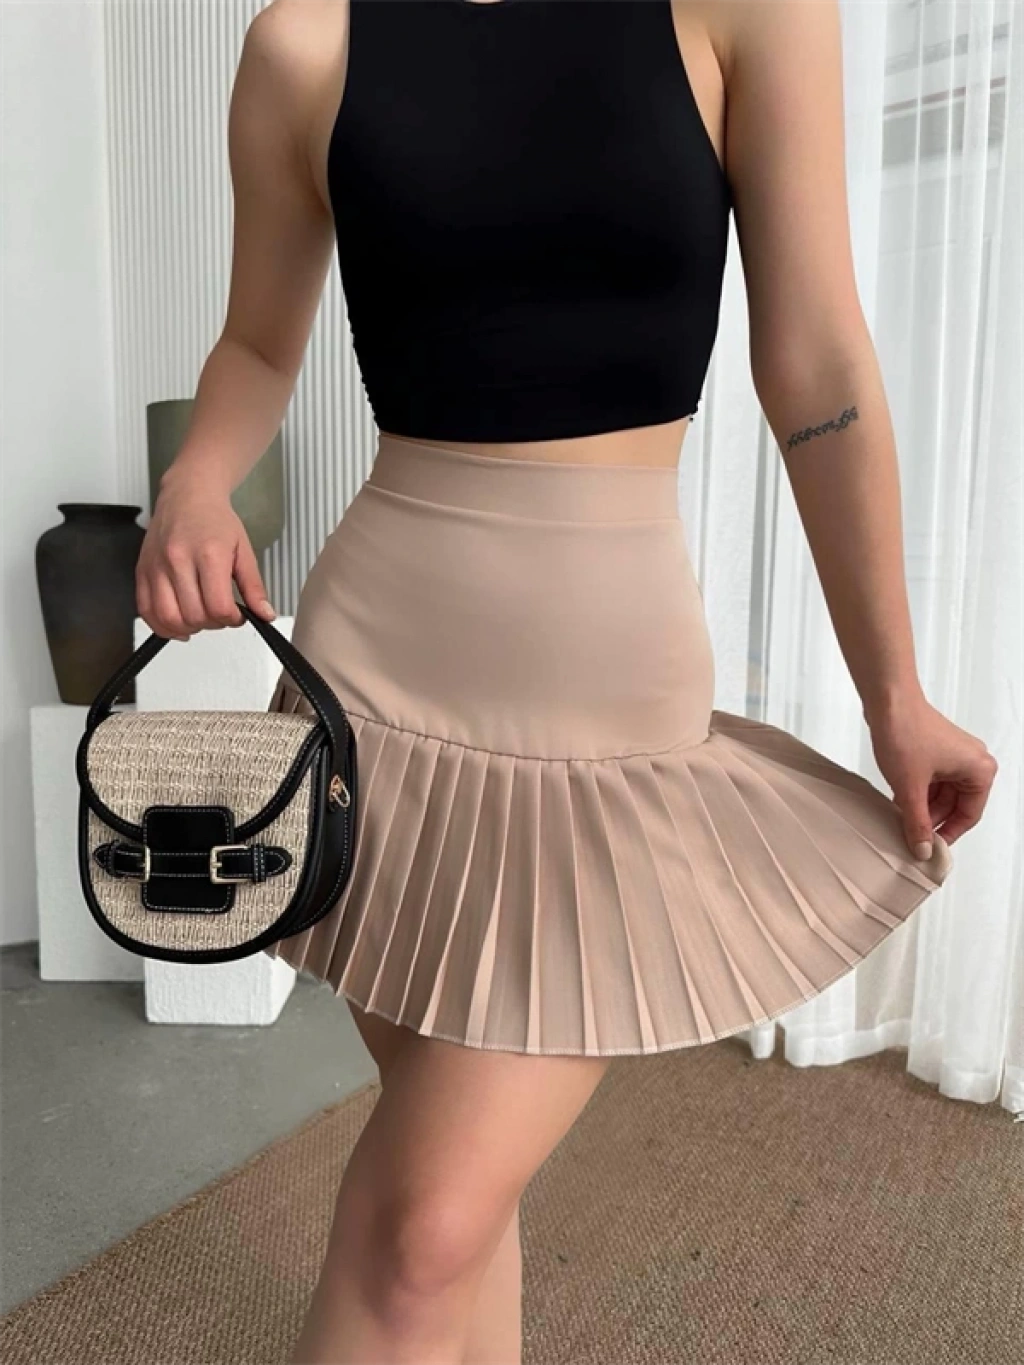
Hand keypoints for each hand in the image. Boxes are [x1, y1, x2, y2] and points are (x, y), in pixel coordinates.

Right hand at [136, 472, 275, 641]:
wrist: (187, 495)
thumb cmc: (214, 519)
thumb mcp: (244, 550)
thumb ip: (254, 587)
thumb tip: (265, 615)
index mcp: (209, 554)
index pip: (219, 607)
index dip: (232, 619)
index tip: (237, 615)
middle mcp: (178, 560)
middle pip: (194, 616)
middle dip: (213, 623)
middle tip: (220, 613)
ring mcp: (156, 567)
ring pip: (168, 618)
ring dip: (188, 628)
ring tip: (201, 618)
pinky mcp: (142, 572)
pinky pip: (146, 611)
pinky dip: (162, 626)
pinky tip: (178, 624)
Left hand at [865, 694, 997, 858]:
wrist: (888, 700)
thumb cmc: (906, 733)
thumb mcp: (911, 787)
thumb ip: (917, 823)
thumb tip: (923, 850)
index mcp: (979, 770)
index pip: (969, 816)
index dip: (948, 834)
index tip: (930, 849)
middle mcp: (973, 762)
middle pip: (955, 805)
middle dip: (932, 820)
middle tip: (911, 837)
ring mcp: (954, 755)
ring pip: (942, 794)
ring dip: (922, 807)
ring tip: (901, 820)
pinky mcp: (936, 750)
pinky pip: (933, 780)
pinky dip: (918, 792)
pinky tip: (899, 802)